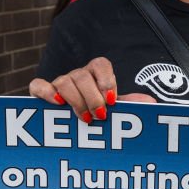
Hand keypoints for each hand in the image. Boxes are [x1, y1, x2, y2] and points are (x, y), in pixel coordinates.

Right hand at [28, 57, 154, 121]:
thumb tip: (150, 102)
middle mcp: (77, 75)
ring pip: (63, 81)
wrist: (76, 124)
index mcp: (96, 74)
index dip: (106, 80)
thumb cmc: (98, 113)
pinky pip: (38, 85)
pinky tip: (57, 104)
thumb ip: (130, 105)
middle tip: (99, 116)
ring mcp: (59, 82)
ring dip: (75, 100)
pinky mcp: (41, 92)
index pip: (100, 64)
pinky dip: (46, 92)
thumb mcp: (115, 110)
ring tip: (84, 118)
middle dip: (92, 97)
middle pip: (82, 75)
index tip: (112, 101)